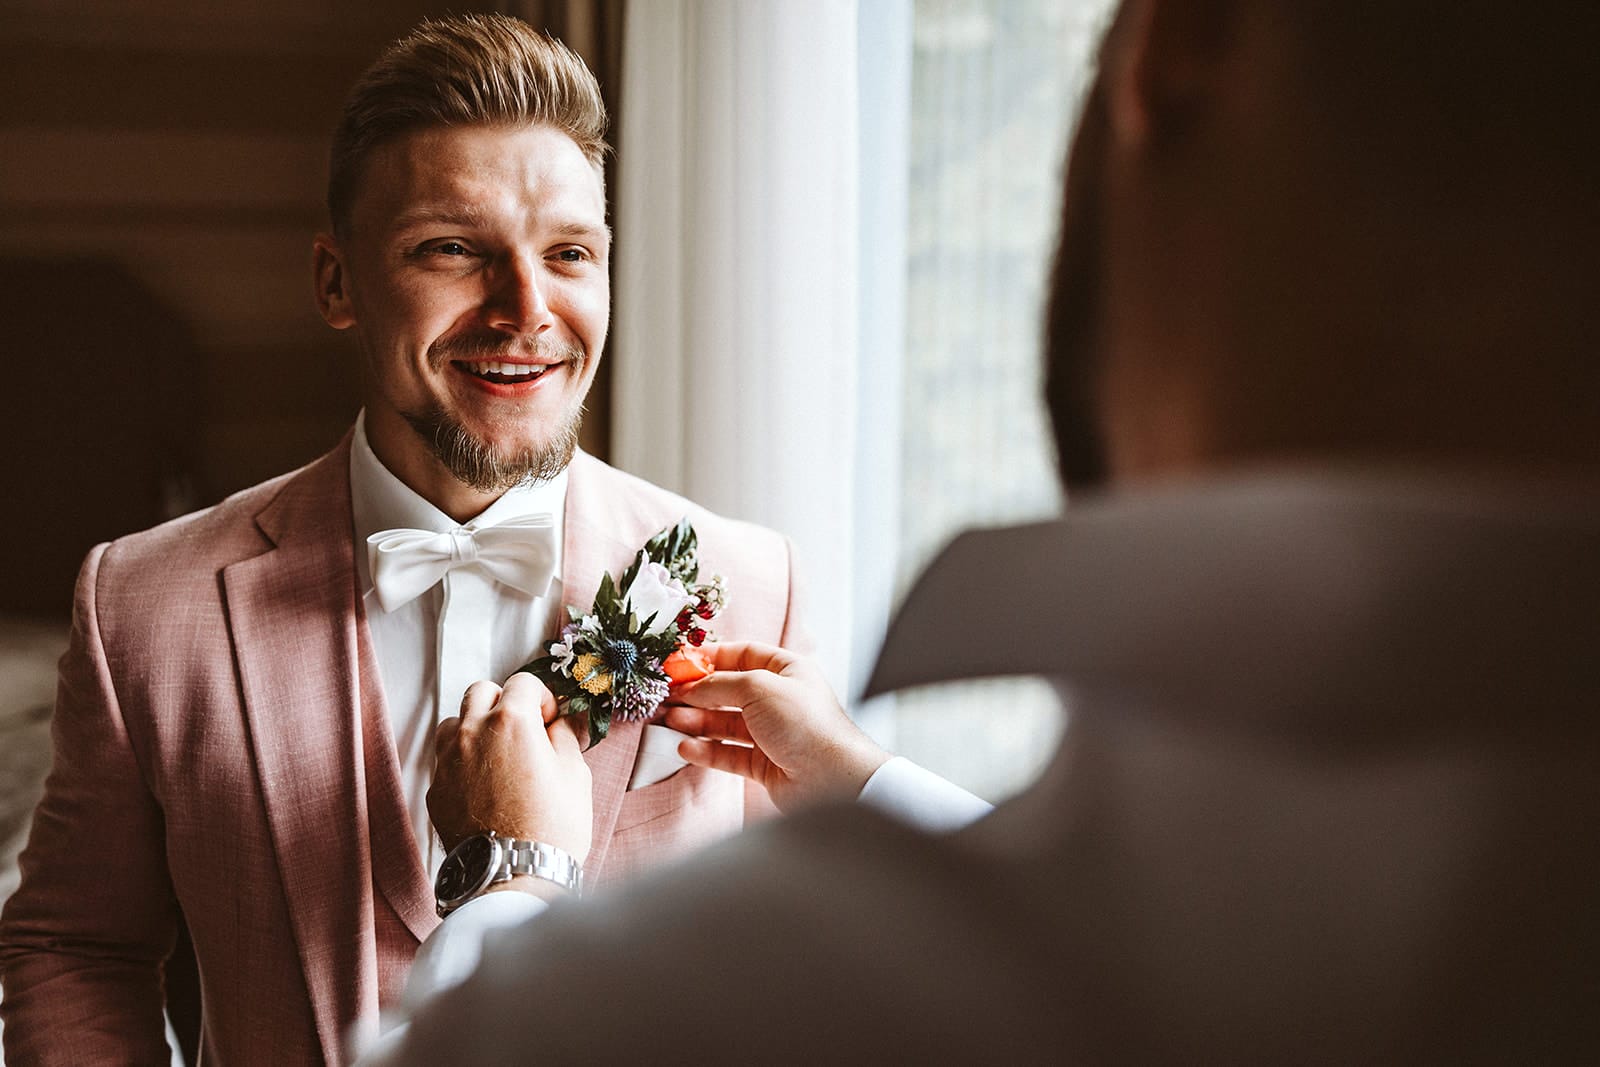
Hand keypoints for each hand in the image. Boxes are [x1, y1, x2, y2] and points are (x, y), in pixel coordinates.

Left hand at [429, 672, 592, 865]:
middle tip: (522, 730)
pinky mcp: (435, 788)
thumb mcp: (576, 775)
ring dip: (474, 727)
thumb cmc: (553, 827)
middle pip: (481, 692)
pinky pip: (444, 759)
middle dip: (503, 703)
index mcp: (512, 721)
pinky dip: (461, 761)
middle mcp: (473, 732)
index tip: (549, 720)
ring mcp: (448, 760)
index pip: (523, 682)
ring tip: (495, 754)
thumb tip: (558, 722)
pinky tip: (482, 784)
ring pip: (453, 721)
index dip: (542, 698)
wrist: (513, 876)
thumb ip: (564, 737)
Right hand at [663, 642, 889, 811]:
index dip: (709, 659)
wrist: (833, 778)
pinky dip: (706, 751)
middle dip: (696, 694)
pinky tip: (686, 748)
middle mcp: (778, 700)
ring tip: (670, 722)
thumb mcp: (759, 687)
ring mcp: (771, 733)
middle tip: (666, 697)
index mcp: (786, 671)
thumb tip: (691, 686)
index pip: (741, 655)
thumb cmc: (805, 723)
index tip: (678, 664)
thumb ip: (721, 684)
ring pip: (724, 724)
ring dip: (696, 722)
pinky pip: (728, 753)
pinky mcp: (764, 764)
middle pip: (728, 691)